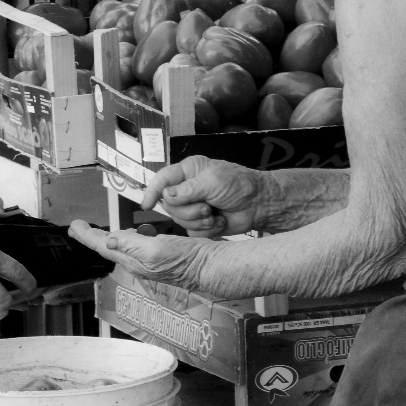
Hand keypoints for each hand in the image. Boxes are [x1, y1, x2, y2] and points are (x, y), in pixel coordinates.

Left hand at [67, 220, 211, 288]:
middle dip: (92, 237)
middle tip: (79, 227)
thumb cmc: (188, 260)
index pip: (103, 246)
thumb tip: (108, 241)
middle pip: (108, 248)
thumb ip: (131, 245)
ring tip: (96, 230)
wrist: (211, 267)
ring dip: (107, 238)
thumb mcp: (157, 250)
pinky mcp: (158, 256)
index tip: (74, 226)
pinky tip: (130, 234)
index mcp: (134, 260)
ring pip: (121, 247)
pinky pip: (135, 246)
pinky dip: (126, 238)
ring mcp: (148, 260)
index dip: (86, 236)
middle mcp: (138, 262)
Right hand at [141, 157, 270, 236]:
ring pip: (179, 221)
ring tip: (214, 214)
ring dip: (199, 221)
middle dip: (188, 210)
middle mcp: (186, 189)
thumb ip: (188, 189)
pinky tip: (219, 222)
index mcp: (187, 172)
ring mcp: (192, 208)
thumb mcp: (213, 181)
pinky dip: (206, 230)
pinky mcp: (200, 224)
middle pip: (169, 206)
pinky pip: (191, 233)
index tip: (146, 204)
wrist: (259, 205)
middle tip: (207, 207)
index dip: (152, 191)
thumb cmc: (239, 185)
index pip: (162, 180)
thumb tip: (167, 196)